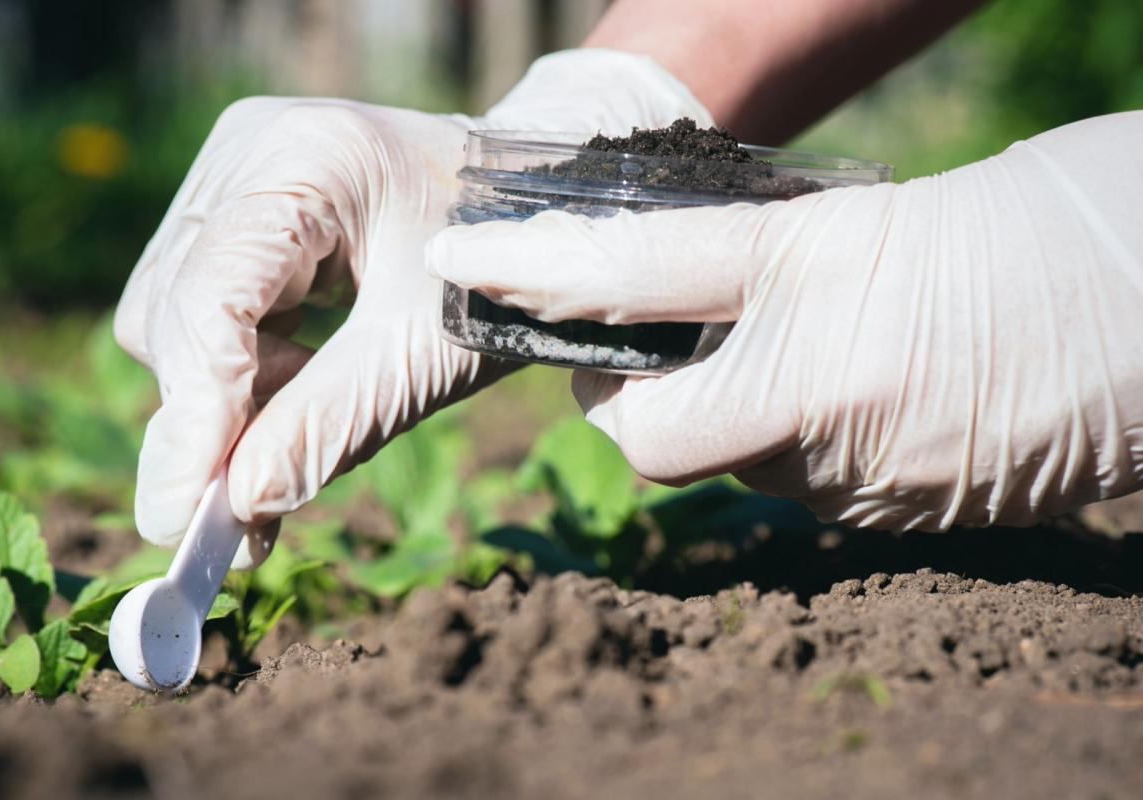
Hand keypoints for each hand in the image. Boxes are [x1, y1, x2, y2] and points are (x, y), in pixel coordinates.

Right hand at [114, 50, 711, 566]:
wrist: (536, 213)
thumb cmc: (498, 272)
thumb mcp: (426, 353)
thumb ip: (331, 426)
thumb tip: (236, 508)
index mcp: (308, 160)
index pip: (211, 298)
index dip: (193, 415)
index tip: (181, 522)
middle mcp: (250, 152)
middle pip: (176, 311)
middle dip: (214, 413)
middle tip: (255, 510)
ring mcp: (238, 172)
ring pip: (174, 314)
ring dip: (230, 390)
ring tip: (318, 404)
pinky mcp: (240, 204)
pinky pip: (203, 303)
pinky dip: (244, 363)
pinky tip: (307, 375)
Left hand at [428, 113, 1142, 530]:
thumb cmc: (1044, 222)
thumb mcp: (883, 218)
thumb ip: (773, 269)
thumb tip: (678, 301)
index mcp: (826, 272)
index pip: (636, 274)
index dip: (538, 270)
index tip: (464, 266)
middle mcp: (831, 383)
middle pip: (646, 432)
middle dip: (614, 400)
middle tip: (622, 353)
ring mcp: (869, 466)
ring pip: (725, 468)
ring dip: (712, 422)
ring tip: (760, 362)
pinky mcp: (902, 516)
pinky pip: (797, 491)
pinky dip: (786, 449)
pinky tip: (838, 401)